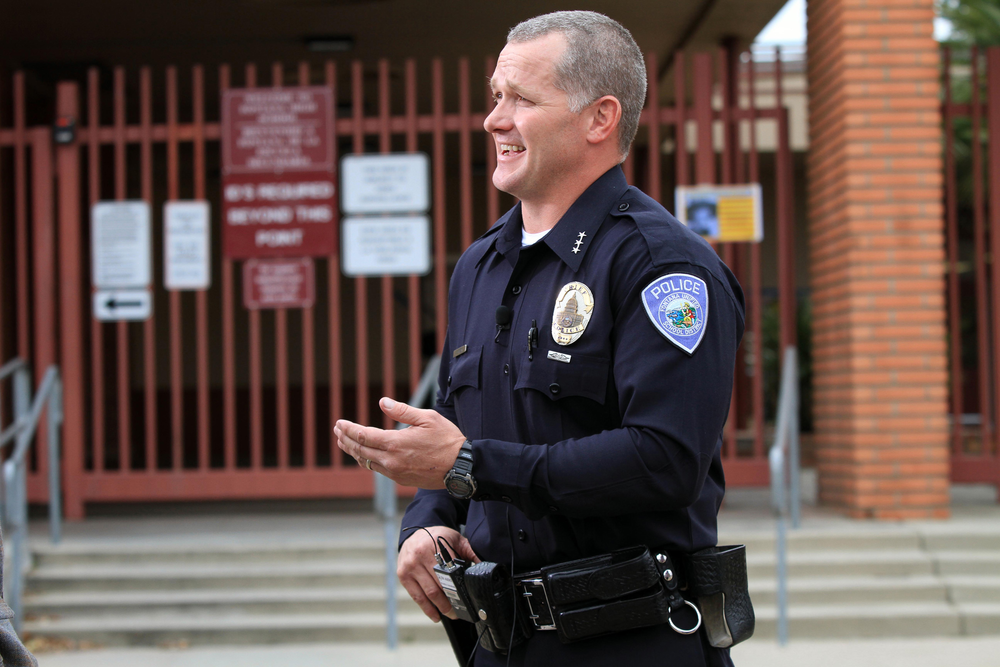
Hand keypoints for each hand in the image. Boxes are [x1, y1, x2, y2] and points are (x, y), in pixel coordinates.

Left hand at [334, 398, 466, 488]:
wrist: (461, 467)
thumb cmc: (447, 439)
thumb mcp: (427, 418)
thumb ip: (402, 411)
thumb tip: (383, 402)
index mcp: (396, 443)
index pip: (363, 435)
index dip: (348, 429)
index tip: (339, 423)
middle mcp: (391, 460)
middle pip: (360, 450)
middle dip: (345, 440)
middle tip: (337, 431)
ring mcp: (395, 472)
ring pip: (367, 462)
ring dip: (354, 451)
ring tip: (344, 442)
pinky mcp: (401, 480)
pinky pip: (378, 470)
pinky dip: (367, 460)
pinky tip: (365, 454)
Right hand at [398, 525, 479, 621]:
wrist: (414, 533)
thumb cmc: (436, 538)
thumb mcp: (455, 539)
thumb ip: (470, 552)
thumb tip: (483, 567)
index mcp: (435, 546)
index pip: (449, 572)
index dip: (458, 587)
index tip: (466, 599)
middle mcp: (420, 556)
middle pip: (439, 585)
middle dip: (450, 601)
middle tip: (460, 611)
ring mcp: (410, 566)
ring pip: (428, 593)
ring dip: (440, 607)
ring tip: (450, 614)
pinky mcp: (403, 575)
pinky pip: (416, 596)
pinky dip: (426, 608)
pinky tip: (435, 615)